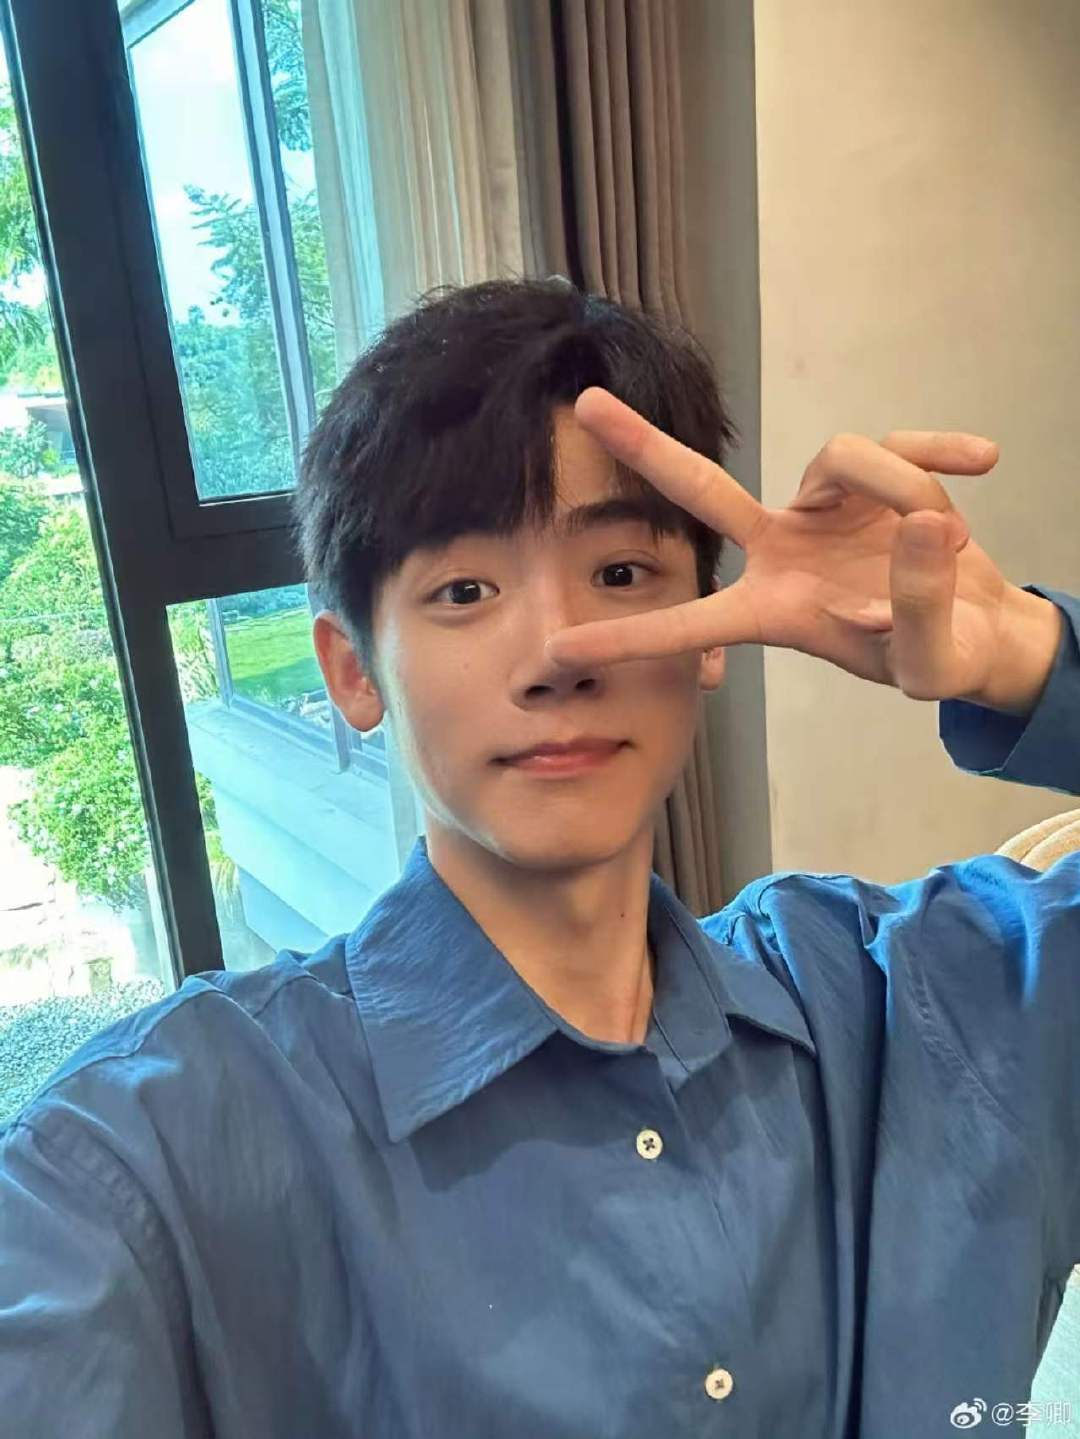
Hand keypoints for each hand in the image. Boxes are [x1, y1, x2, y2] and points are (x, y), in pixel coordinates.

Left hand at [545, 388, 1062, 715]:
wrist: (979, 629)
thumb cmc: (938, 658)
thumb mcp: (929, 657)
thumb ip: (920, 605)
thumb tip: (919, 527)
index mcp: (776, 609)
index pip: (692, 623)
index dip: (629, 636)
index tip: (558, 646)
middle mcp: (785, 550)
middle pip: (702, 491)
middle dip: (644, 448)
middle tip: (582, 403)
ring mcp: (825, 508)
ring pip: (845, 457)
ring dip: (906, 487)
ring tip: (953, 539)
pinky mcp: (875, 474)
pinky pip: (903, 441)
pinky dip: (942, 449)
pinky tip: (982, 462)